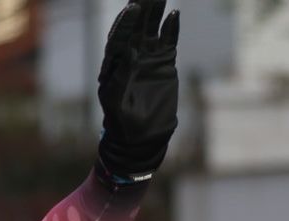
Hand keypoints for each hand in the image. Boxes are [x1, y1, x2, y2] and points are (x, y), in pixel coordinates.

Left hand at [97, 0, 179, 182]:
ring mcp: (147, 59)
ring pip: (151, 29)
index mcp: (114, 67)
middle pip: (135, 28)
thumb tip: (128, 54)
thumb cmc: (124, 126)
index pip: (119, 38)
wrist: (142, 139)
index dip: (125, 23)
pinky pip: (168, 41)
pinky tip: (174, 15)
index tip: (132, 9)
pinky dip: (171, 28)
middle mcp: (130, 58)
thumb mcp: (117, 105)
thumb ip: (120, 80)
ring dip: (156, 11)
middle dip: (140, 8)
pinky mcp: (164, 63)